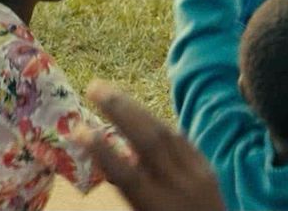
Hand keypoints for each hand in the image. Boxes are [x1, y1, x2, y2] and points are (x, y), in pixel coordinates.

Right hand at [77, 81, 224, 210]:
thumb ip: (127, 192)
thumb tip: (103, 165)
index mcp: (156, 208)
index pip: (126, 175)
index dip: (102, 151)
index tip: (79, 130)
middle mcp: (178, 189)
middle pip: (148, 142)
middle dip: (120, 111)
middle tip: (93, 87)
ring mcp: (198, 176)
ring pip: (165, 133)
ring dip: (135, 109)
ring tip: (109, 91)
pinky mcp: (208, 169)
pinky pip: (181, 139)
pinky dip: (158, 125)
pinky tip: (141, 114)